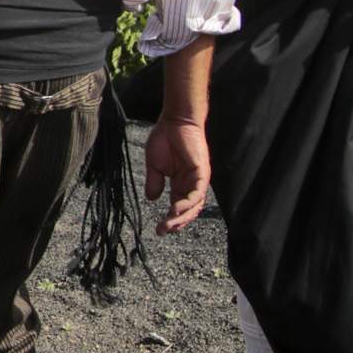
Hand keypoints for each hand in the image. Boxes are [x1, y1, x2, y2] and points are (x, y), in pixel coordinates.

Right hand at [142, 116, 211, 233]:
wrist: (175, 121)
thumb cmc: (165, 139)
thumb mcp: (154, 165)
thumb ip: (154, 182)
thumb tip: (151, 199)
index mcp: (180, 184)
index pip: (178, 207)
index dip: (171, 220)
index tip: (158, 229)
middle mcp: (191, 184)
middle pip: (188, 210)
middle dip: (176, 223)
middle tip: (163, 230)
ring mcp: (198, 179)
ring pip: (195, 205)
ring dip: (182, 216)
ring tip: (169, 224)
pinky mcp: (202, 173)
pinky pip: (197, 193)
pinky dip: (188, 203)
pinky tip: (176, 209)